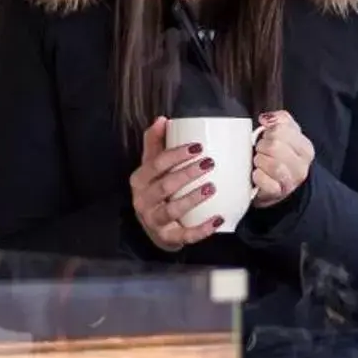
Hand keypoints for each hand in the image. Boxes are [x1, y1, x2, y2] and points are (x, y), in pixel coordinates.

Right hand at [131, 117, 224, 251]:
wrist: (152, 227)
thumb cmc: (155, 191)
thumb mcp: (151, 168)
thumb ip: (154, 144)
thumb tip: (162, 119)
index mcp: (139, 180)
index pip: (156, 164)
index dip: (176, 154)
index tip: (198, 146)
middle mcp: (143, 200)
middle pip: (164, 186)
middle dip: (187, 174)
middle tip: (209, 163)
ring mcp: (154, 221)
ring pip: (172, 210)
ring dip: (192, 198)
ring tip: (211, 187)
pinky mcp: (167, 238)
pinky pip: (185, 235)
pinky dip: (202, 229)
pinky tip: (218, 219)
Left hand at [252, 111, 314, 205]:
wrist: (281, 186)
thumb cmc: (281, 158)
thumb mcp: (286, 134)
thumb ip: (279, 120)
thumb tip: (265, 118)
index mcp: (305, 148)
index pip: (281, 130)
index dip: (269, 132)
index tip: (267, 137)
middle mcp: (301, 166)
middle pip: (275, 146)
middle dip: (262, 146)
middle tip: (261, 150)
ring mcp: (290, 181)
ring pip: (272, 164)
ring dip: (260, 160)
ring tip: (259, 161)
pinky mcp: (277, 192)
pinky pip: (264, 180)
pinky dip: (257, 176)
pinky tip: (257, 173)